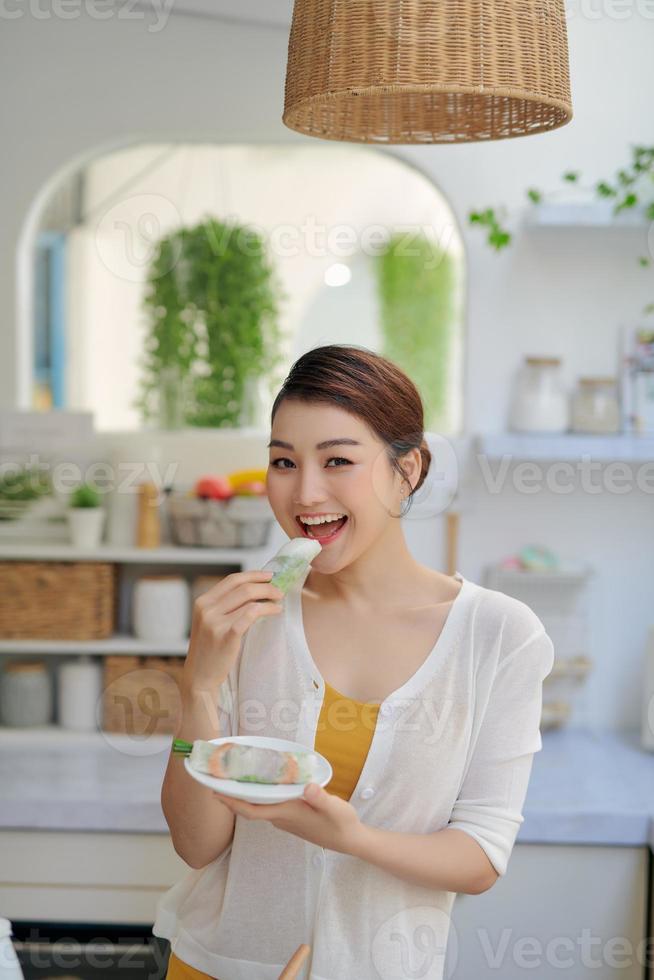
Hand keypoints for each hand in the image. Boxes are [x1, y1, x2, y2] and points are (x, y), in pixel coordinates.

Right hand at [182, 571, 283, 695]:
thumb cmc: (210, 649)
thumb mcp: (210, 622)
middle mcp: (206, 609)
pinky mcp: (226, 635)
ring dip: (269, 597)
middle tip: (279, 590)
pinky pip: (252, 614)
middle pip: (242, 587)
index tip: (269, 575)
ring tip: (278, 601)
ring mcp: (215, 622)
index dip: (253, 575)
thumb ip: (225, 606)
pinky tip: (275, 611)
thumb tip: (254, 590)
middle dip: (265, 585)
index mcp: (202, 602)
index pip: (232, 580)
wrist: (200, 676)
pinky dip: (267, 609)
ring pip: (249, 598)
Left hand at [212, 783, 364, 855]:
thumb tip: (307, 787)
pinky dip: (260, 795)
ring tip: (236, 776)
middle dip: (233, 796)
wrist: (351, 840)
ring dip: (246, 795)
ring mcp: (287, 819)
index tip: (216, 793)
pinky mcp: (293, 817)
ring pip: (260, 807)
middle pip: (251, 808)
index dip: (232, 802)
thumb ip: (320, 798)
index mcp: (286, 813)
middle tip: (219, 778)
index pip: (252, 810)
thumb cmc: (341, 824)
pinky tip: (264, 782)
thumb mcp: (334, 808)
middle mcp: (282, 817)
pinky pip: (270, 806)